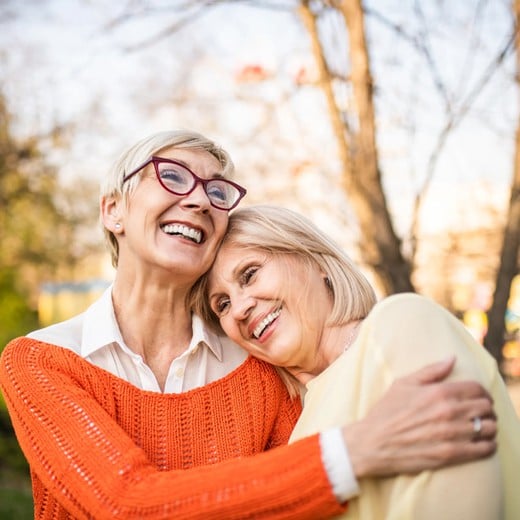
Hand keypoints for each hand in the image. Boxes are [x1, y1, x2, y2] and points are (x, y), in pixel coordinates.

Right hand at [342, 356, 496, 477]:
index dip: (482, 392)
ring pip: (489, 428)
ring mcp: (451, 434)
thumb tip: (452, 358)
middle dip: (487, 409)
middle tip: (481, 413)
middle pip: (486, 408)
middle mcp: (448, 412)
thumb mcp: (404, 384)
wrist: (373, 442)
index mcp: (439, 392)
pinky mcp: (451, 455)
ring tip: (482, 428)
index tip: (480, 397)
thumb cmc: (386, 411)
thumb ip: (431, 371)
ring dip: (490, 427)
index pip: (477, 389)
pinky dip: (488, 446)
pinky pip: (484, 450)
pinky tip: (482, 443)